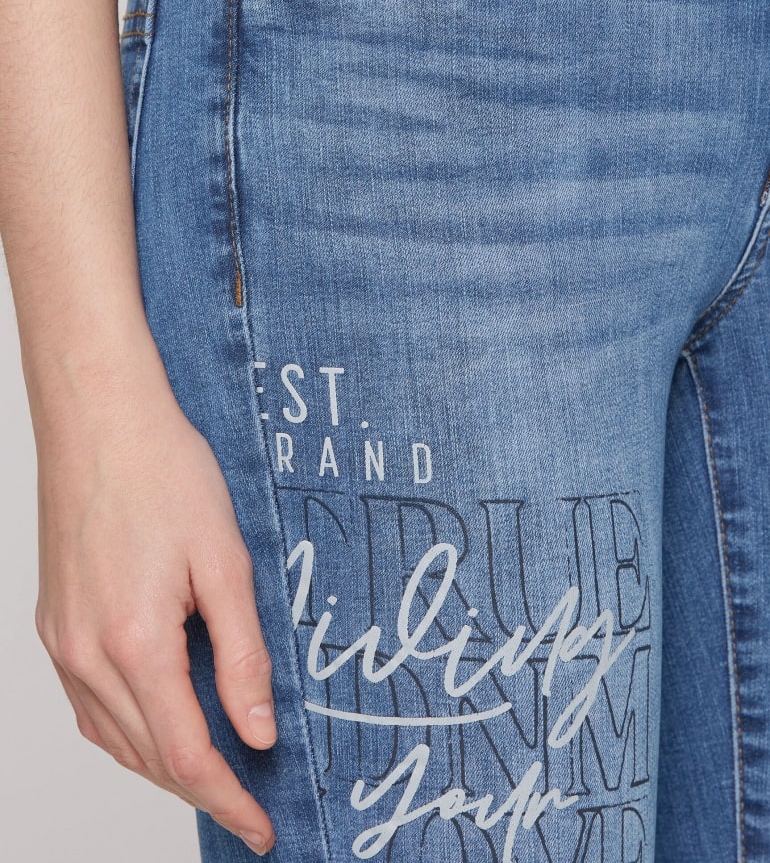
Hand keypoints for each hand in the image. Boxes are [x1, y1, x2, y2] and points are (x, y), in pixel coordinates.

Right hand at [33, 364, 276, 855]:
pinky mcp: (53, 622)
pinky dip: (127, 728)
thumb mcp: (225, 561)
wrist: (100, 418)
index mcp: (135, 643)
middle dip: (202, 789)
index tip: (262, 828)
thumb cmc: (164, 472)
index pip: (188, 756)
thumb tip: (257, 731)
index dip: (230, 800)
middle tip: (250, 800)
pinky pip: (88, 704)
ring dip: (163, 763)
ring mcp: (60, 641)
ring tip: (213, 767)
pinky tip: (157, 718)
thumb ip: (242, 655)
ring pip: (113, 737)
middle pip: (148, 757)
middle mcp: (86, 654)